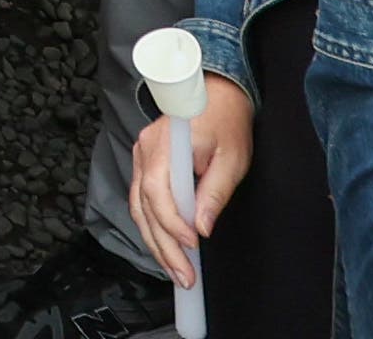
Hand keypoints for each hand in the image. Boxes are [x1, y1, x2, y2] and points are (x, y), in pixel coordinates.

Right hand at [128, 79, 252, 282]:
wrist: (216, 96)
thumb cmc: (227, 122)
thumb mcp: (233, 159)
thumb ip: (215, 192)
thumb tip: (202, 227)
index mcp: (167, 143)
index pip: (158, 190)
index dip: (172, 222)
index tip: (193, 244)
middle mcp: (145, 149)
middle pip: (145, 206)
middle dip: (164, 246)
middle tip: (184, 276)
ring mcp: (141, 156)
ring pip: (139, 209)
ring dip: (156, 244)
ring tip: (176, 272)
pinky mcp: (144, 165)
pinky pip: (142, 202)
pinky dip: (153, 229)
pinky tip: (166, 250)